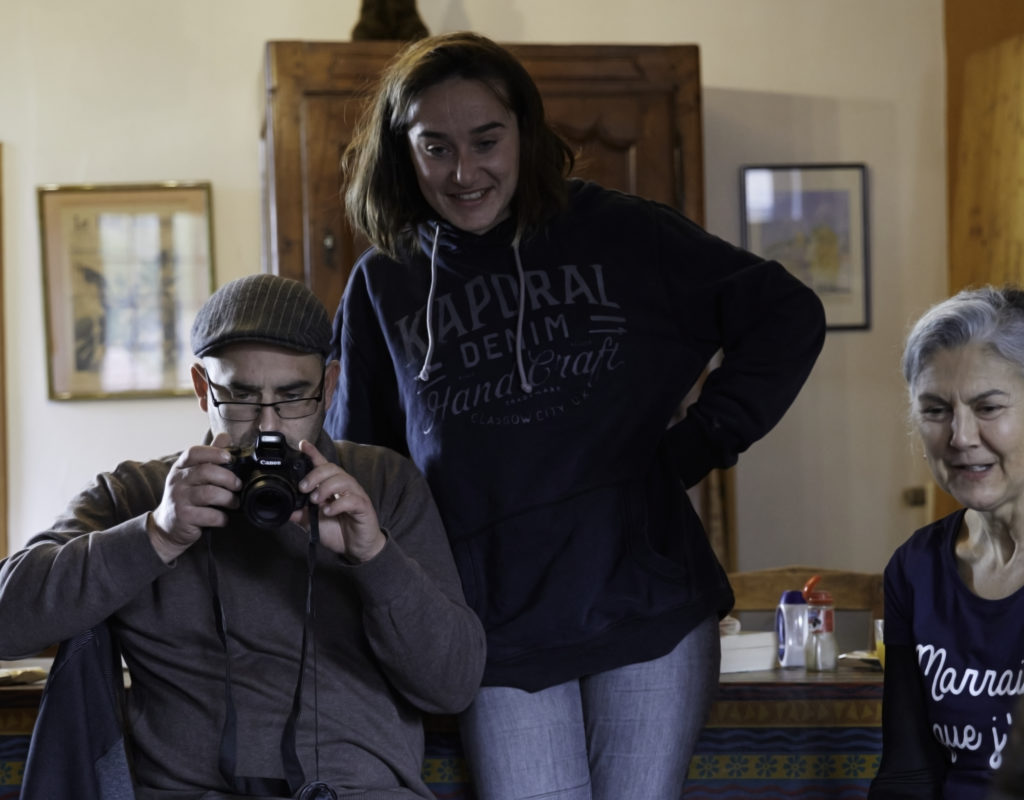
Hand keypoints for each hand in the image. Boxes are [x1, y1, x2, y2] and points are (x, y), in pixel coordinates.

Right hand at [149, 432, 239, 562]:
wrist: (167, 526)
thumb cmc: (186, 496)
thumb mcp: (194, 474)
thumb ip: (209, 456)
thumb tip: (225, 436)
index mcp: (181, 467)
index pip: (194, 452)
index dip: (214, 452)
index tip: (229, 458)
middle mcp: (177, 480)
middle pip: (207, 471)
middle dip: (229, 478)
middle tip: (238, 486)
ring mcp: (179, 499)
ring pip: (210, 493)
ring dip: (229, 499)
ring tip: (234, 503)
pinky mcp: (183, 517)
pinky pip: (209, 515)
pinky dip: (222, 517)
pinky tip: (223, 518)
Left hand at [294, 440, 385, 562]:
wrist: (356, 548)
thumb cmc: (338, 531)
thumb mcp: (313, 523)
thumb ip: (300, 514)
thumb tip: (284, 509)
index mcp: (332, 487)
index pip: (323, 465)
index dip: (313, 453)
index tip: (302, 444)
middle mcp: (345, 487)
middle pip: (332, 468)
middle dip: (315, 475)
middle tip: (303, 488)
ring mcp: (355, 495)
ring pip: (342, 480)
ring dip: (325, 488)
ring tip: (315, 501)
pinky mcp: (363, 507)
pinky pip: (352, 499)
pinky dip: (338, 504)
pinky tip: (329, 511)